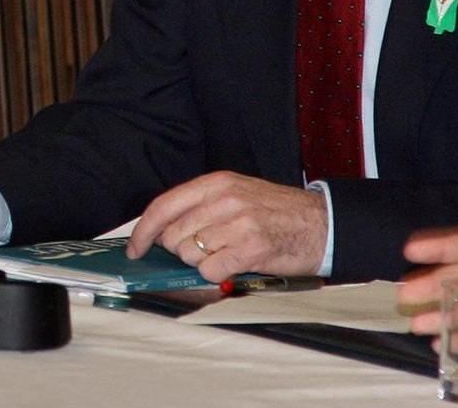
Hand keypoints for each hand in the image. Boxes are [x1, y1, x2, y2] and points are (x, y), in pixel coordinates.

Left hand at [128, 170, 326, 282]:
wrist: (322, 224)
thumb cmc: (276, 213)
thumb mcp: (237, 194)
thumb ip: (201, 207)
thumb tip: (162, 234)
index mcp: (216, 183)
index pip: (163, 206)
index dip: (143, 231)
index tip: (135, 249)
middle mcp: (224, 199)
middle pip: (173, 235)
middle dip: (182, 250)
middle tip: (208, 249)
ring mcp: (238, 223)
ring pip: (190, 254)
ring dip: (203, 262)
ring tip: (228, 253)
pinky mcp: (251, 248)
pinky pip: (211, 270)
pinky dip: (218, 274)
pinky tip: (237, 265)